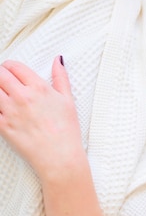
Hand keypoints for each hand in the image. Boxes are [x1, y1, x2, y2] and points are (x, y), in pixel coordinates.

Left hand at [0, 57, 85, 177]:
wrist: (60, 156)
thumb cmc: (66, 130)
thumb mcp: (68, 100)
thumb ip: (61, 77)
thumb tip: (58, 60)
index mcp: (39, 88)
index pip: (14, 66)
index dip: (10, 67)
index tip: (10, 72)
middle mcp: (22, 97)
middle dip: (0, 75)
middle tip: (4, 83)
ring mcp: (10, 111)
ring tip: (4, 96)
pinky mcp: (2, 126)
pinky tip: (3, 109)